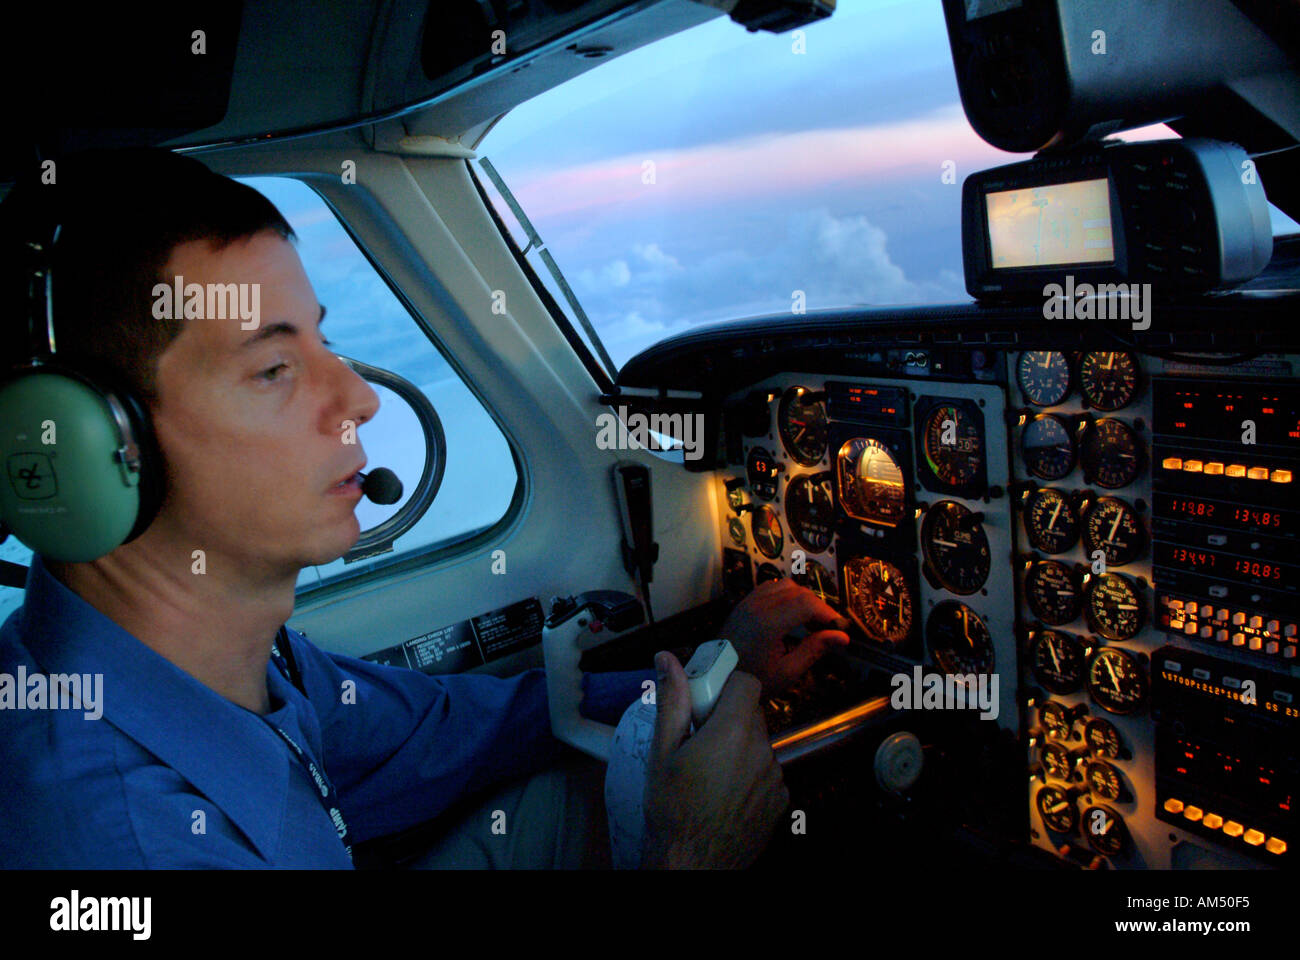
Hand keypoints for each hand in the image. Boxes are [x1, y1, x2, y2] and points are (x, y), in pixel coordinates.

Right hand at [641, 651, 787, 868]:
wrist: (693, 864)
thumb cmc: (673, 811)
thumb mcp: (663, 751)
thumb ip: (671, 700)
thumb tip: (667, 660)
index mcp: (731, 732)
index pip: (746, 683)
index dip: (726, 686)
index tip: (707, 700)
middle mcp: (760, 751)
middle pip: (751, 713)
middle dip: (727, 718)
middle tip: (700, 738)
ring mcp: (774, 777)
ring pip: (758, 743)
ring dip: (739, 748)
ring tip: (710, 772)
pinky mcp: (781, 799)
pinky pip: (767, 771)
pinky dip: (750, 774)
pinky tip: (725, 792)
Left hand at [719, 580, 849, 693]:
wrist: (716, 680)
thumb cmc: (752, 680)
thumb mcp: (787, 671)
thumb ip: (814, 649)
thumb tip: (841, 637)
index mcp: (767, 622)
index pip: (806, 603)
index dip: (826, 612)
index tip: (837, 628)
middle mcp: (756, 605)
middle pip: (797, 591)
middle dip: (817, 606)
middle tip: (826, 628)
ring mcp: (748, 602)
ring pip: (783, 586)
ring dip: (801, 598)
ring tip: (809, 622)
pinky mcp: (743, 604)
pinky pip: (770, 589)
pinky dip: (785, 596)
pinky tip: (790, 615)